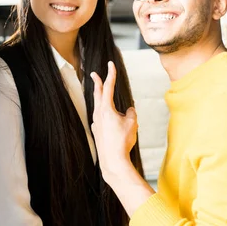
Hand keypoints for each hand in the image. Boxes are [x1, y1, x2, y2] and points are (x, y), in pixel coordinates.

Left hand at [90, 61, 137, 180]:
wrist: (113, 161)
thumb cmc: (122, 141)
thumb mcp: (132, 123)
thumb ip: (131, 113)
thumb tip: (129, 111)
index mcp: (106, 109)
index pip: (108, 87)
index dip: (110, 74)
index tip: (110, 64)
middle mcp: (98, 114)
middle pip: (97, 94)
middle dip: (97, 83)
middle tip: (94, 73)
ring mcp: (96, 123)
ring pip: (98, 107)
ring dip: (102, 100)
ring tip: (108, 100)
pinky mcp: (96, 132)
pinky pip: (101, 119)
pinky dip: (106, 116)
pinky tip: (111, 121)